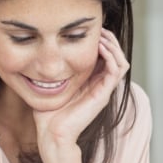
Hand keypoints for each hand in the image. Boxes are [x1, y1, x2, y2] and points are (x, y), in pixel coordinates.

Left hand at [33, 29, 128, 152]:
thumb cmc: (48, 114)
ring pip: (121, 61)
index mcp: (91, 82)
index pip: (105, 57)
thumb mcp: (50, 85)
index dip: (102, 41)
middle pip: (116, 56)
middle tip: (98, 28)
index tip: (89, 29)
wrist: (52, 134)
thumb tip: (41, 54)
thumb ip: (53, 71)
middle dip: (109, 39)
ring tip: (101, 35)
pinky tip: (99, 47)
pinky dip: (111, 56)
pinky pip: (116, 70)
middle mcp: (100, 85)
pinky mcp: (103, 94)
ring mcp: (104, 90)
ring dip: (113, 45)